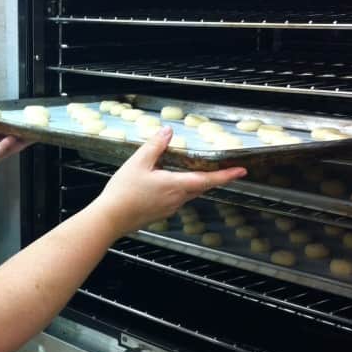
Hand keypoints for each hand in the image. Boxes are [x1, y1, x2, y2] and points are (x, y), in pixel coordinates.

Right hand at [93, 127, 246, 239]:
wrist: (110, 219)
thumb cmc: (123, 193)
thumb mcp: (138, 163)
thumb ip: (155, 146)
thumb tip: (167, 132)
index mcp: (175, 185)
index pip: (208, 180)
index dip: (226, 175)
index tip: (241, 171)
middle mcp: (177, 199)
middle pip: (199, 187)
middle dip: (209, 177)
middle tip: (218, 168)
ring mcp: (169, 208)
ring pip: (187, 193)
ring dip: (189, 183)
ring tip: (182, 170)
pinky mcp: (160, 213)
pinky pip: (174, 199)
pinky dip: (175, 189)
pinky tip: (161, 184)